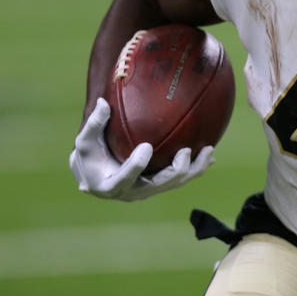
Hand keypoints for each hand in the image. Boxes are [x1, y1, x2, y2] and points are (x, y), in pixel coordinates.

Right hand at [69, 97, 213, 200]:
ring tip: (209, 151)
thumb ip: (94, 124)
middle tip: (187, 150)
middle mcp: (132, 193)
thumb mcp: (86, 141)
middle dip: (177, 170)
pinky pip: (180, 179)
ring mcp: (148, 191)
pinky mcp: (158, 187)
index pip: (125, 177)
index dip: (136, 165)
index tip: (146, 146)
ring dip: (194, 169)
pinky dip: (195, 168)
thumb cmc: (91, 155)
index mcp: (110, 186)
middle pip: (159, 185)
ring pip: (175, 183)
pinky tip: (210, 156)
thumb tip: (102, 102)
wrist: (95, 174)